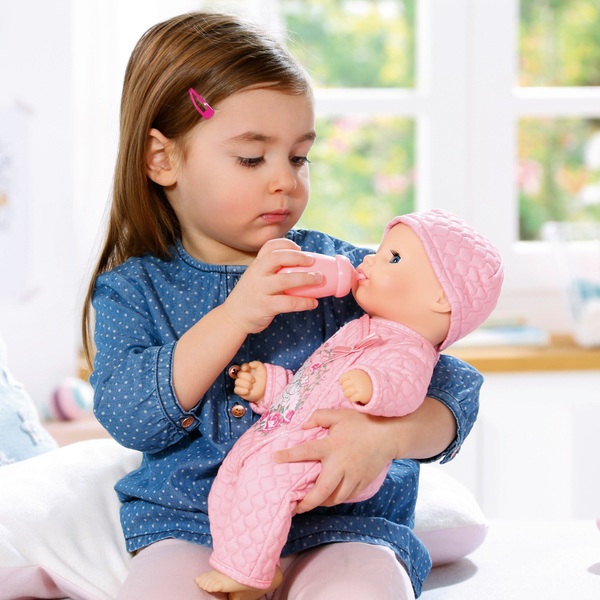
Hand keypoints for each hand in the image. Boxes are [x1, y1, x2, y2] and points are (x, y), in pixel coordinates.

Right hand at [222, 238, 322, 334]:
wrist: (233, 316)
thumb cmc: (251, 295)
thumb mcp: (256, 277)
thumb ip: (271, 270)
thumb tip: (302, 265)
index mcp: (256, 265)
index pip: (269, 247)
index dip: (286, 244)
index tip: (299, 248)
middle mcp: (257, 275)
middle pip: (277, 258)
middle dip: (297, 257)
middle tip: (313, 261)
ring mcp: (260, 290)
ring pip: (285, 280)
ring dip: (305, 278)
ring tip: (319, 279)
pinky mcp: (265, 306)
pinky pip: (288, 303)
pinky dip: (304, 302)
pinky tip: (313, 303)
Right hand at [233, 361, 266, 402]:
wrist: (264, 389)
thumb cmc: (262, 378)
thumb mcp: (262, 369)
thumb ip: (257, 364)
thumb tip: (250, 364)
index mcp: (247, 369)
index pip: (243, 366)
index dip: (244, 367)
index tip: (246, 369)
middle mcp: (242, 375)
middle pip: (239, 374)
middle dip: (247, 377)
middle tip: (253, 381)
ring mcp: (240, 383)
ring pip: (237, 382)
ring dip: (246, 384)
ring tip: (251, 387)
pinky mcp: (239, 391)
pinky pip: (236, 390)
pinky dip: (242, 390)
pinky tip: (248, 391)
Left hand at [274, 409, 398, 512]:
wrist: (389, 434)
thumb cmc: (362, 422)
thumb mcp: (339, 414)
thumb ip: (319, 417)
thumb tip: (302, 426)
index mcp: (332, 446)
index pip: (306, 451)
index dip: (289, 456)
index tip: (275, 458)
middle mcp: (341, 464)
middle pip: (322, 490)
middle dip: (307, 502)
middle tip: (295, 507)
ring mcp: (353, 476)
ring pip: (335, 498)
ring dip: (322, 502)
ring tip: (311, 502)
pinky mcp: (363, 482)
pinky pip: (347, 496)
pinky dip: (337, 498)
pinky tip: (330, 496)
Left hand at [339, 369, 372, 404]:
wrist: (376, 387)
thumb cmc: (363, 381)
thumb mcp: (356, 375)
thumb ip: (348, 377)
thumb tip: (339, 382)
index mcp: (353, 373)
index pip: (341, 379)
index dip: (343, 383)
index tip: (348, 384)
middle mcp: (355, 379)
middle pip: (343, 387)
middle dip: (346, 389)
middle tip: (352, 390)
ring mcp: (358, 387)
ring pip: (346, 394)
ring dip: (349, 395)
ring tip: (353, 394)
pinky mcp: (361, 395)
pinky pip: (351, 399)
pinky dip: (353, 399)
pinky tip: (357, 397)